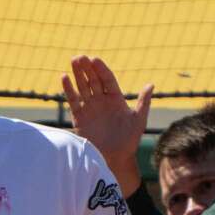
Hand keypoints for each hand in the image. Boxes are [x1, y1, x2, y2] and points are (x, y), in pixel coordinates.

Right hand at [61, 55, 151, 196]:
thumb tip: (150, 84)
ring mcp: (90, 108)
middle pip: (93, 80)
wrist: (114, 158)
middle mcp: (101, 101)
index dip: (101, 69)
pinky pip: (73, 101)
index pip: (107, 80)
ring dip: (77, 74)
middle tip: (80, 56)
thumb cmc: (129, 140)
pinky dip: (68, 90)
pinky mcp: (79, 117)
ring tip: (73, 61)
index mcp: (116, 99)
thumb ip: (143, 102)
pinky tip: (64, 78)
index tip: (95, 59)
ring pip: (82, 87)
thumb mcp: (138, 119)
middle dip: (87, 68)